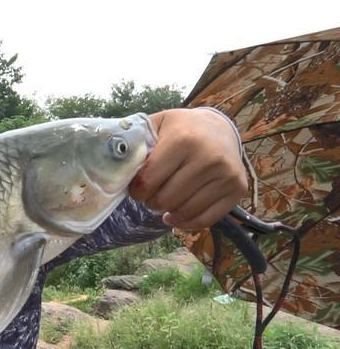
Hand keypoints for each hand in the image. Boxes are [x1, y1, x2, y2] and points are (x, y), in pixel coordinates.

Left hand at [129, 108, 247, 229]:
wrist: (220, 128)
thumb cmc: (181, 129)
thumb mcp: (157, 125)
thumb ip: (135, 142)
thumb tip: (111, 163)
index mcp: (183, 140)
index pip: (148, 181)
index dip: (136, 190)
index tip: (135, 188)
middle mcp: (209, 157)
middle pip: (165, 199)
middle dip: (150, 201)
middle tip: (149, 195)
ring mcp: (226, 175)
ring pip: (184, 211)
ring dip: (167, 211)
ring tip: (162, 201)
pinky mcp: (237, 189)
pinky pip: (205, 220)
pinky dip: (185, 223)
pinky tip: (174, 215)